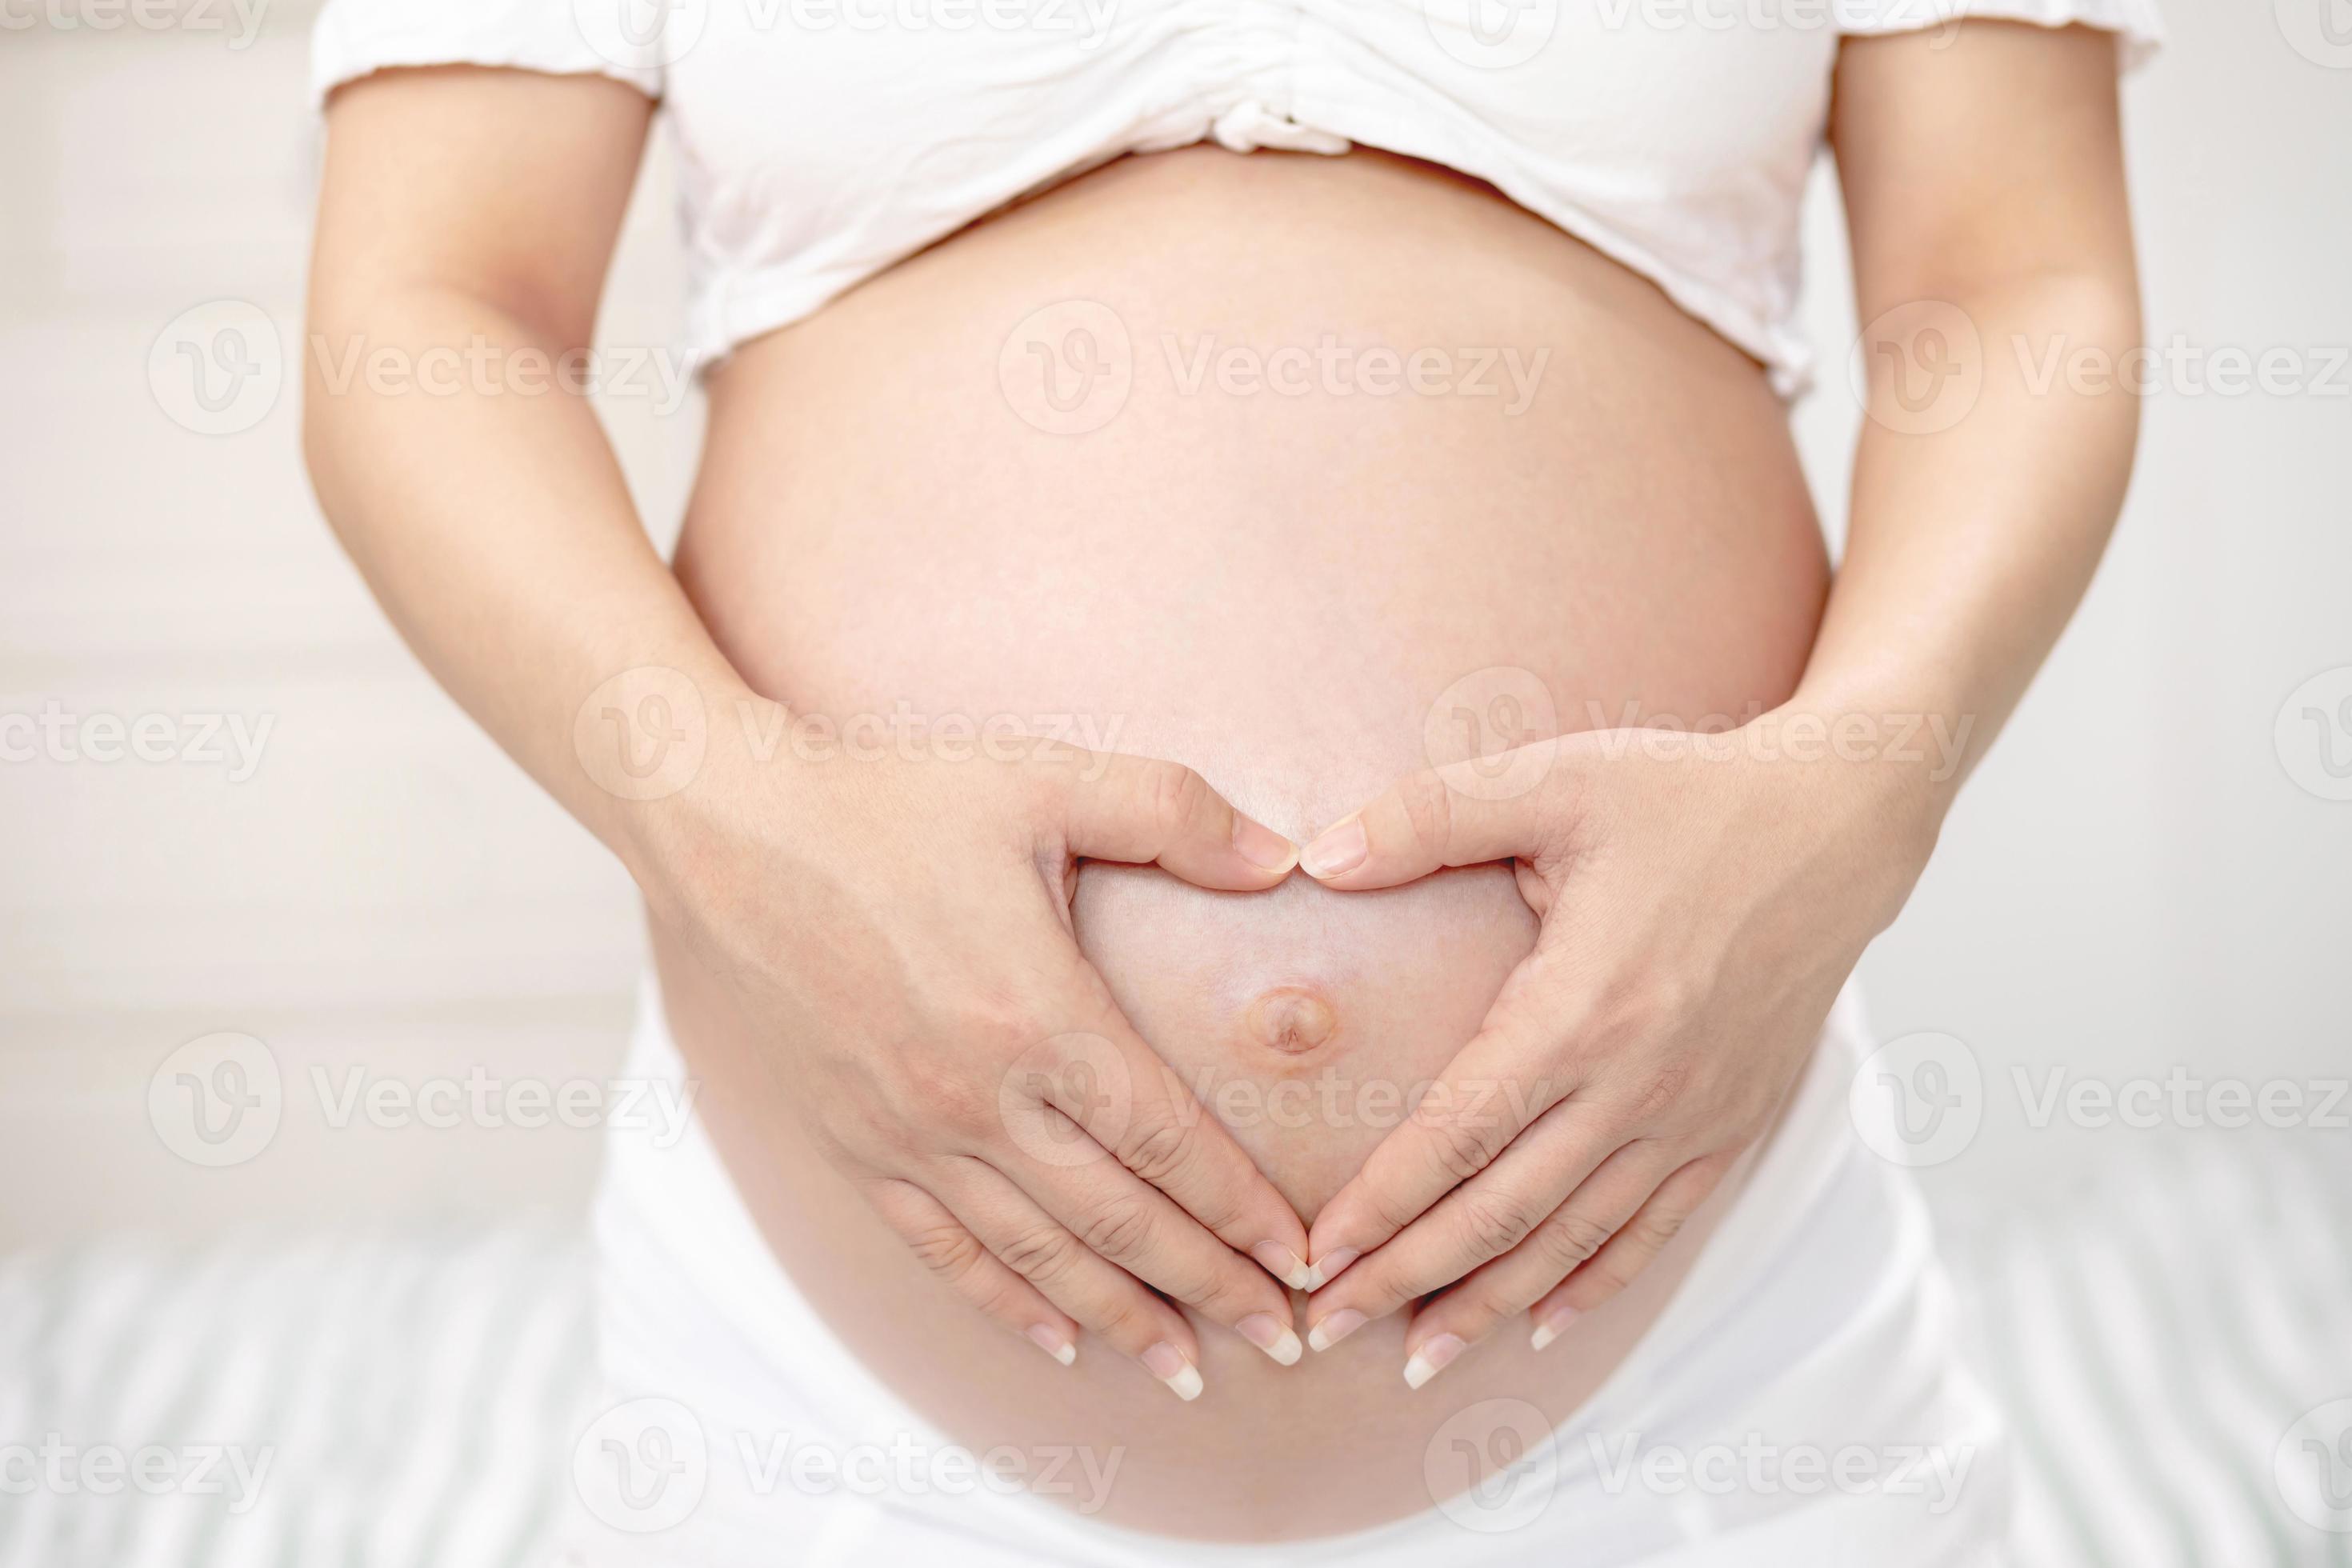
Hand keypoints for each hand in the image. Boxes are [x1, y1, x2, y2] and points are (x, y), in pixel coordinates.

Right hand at [644, 709, 1313, 1398]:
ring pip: (1038, 1259)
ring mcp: (910, 1134)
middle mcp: (978, 1099)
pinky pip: (943, 1251)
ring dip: (1122, 1320)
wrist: (731, 834)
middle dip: (1212, 1288)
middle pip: (1120, 1223)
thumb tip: (1285, 859)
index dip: (1246, 1211)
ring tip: (1189, 1373)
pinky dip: (1006, 1305)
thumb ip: (1176, 814)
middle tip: (1286, 1341)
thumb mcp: (1046, 778)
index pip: (1171, 1144)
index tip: (1306, 1260)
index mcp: (1039, 1017)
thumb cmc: (892, 801)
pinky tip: (1057, 1344)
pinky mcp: (854, 1147)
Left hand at [1290, 716, 1938, 1385]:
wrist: (1840, 825)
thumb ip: (1426, 818)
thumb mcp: (1553, 781)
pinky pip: (1652, 1231)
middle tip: (1321, 1332)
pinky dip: (1592, 1285)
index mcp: (1581, 1010)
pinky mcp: (1732, 1125)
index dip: (1377, 1207)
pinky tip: (1538, 1324)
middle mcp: (1637, 1085)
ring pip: (1571, 1241)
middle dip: (1404, 1280)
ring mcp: (1691, 1116)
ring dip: (1486, 1305)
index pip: (1454, 1137)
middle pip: (1499, 1213)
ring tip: (1414, 1358)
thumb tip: (1314, 856)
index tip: (1309, 1257)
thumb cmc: (1686, 796)